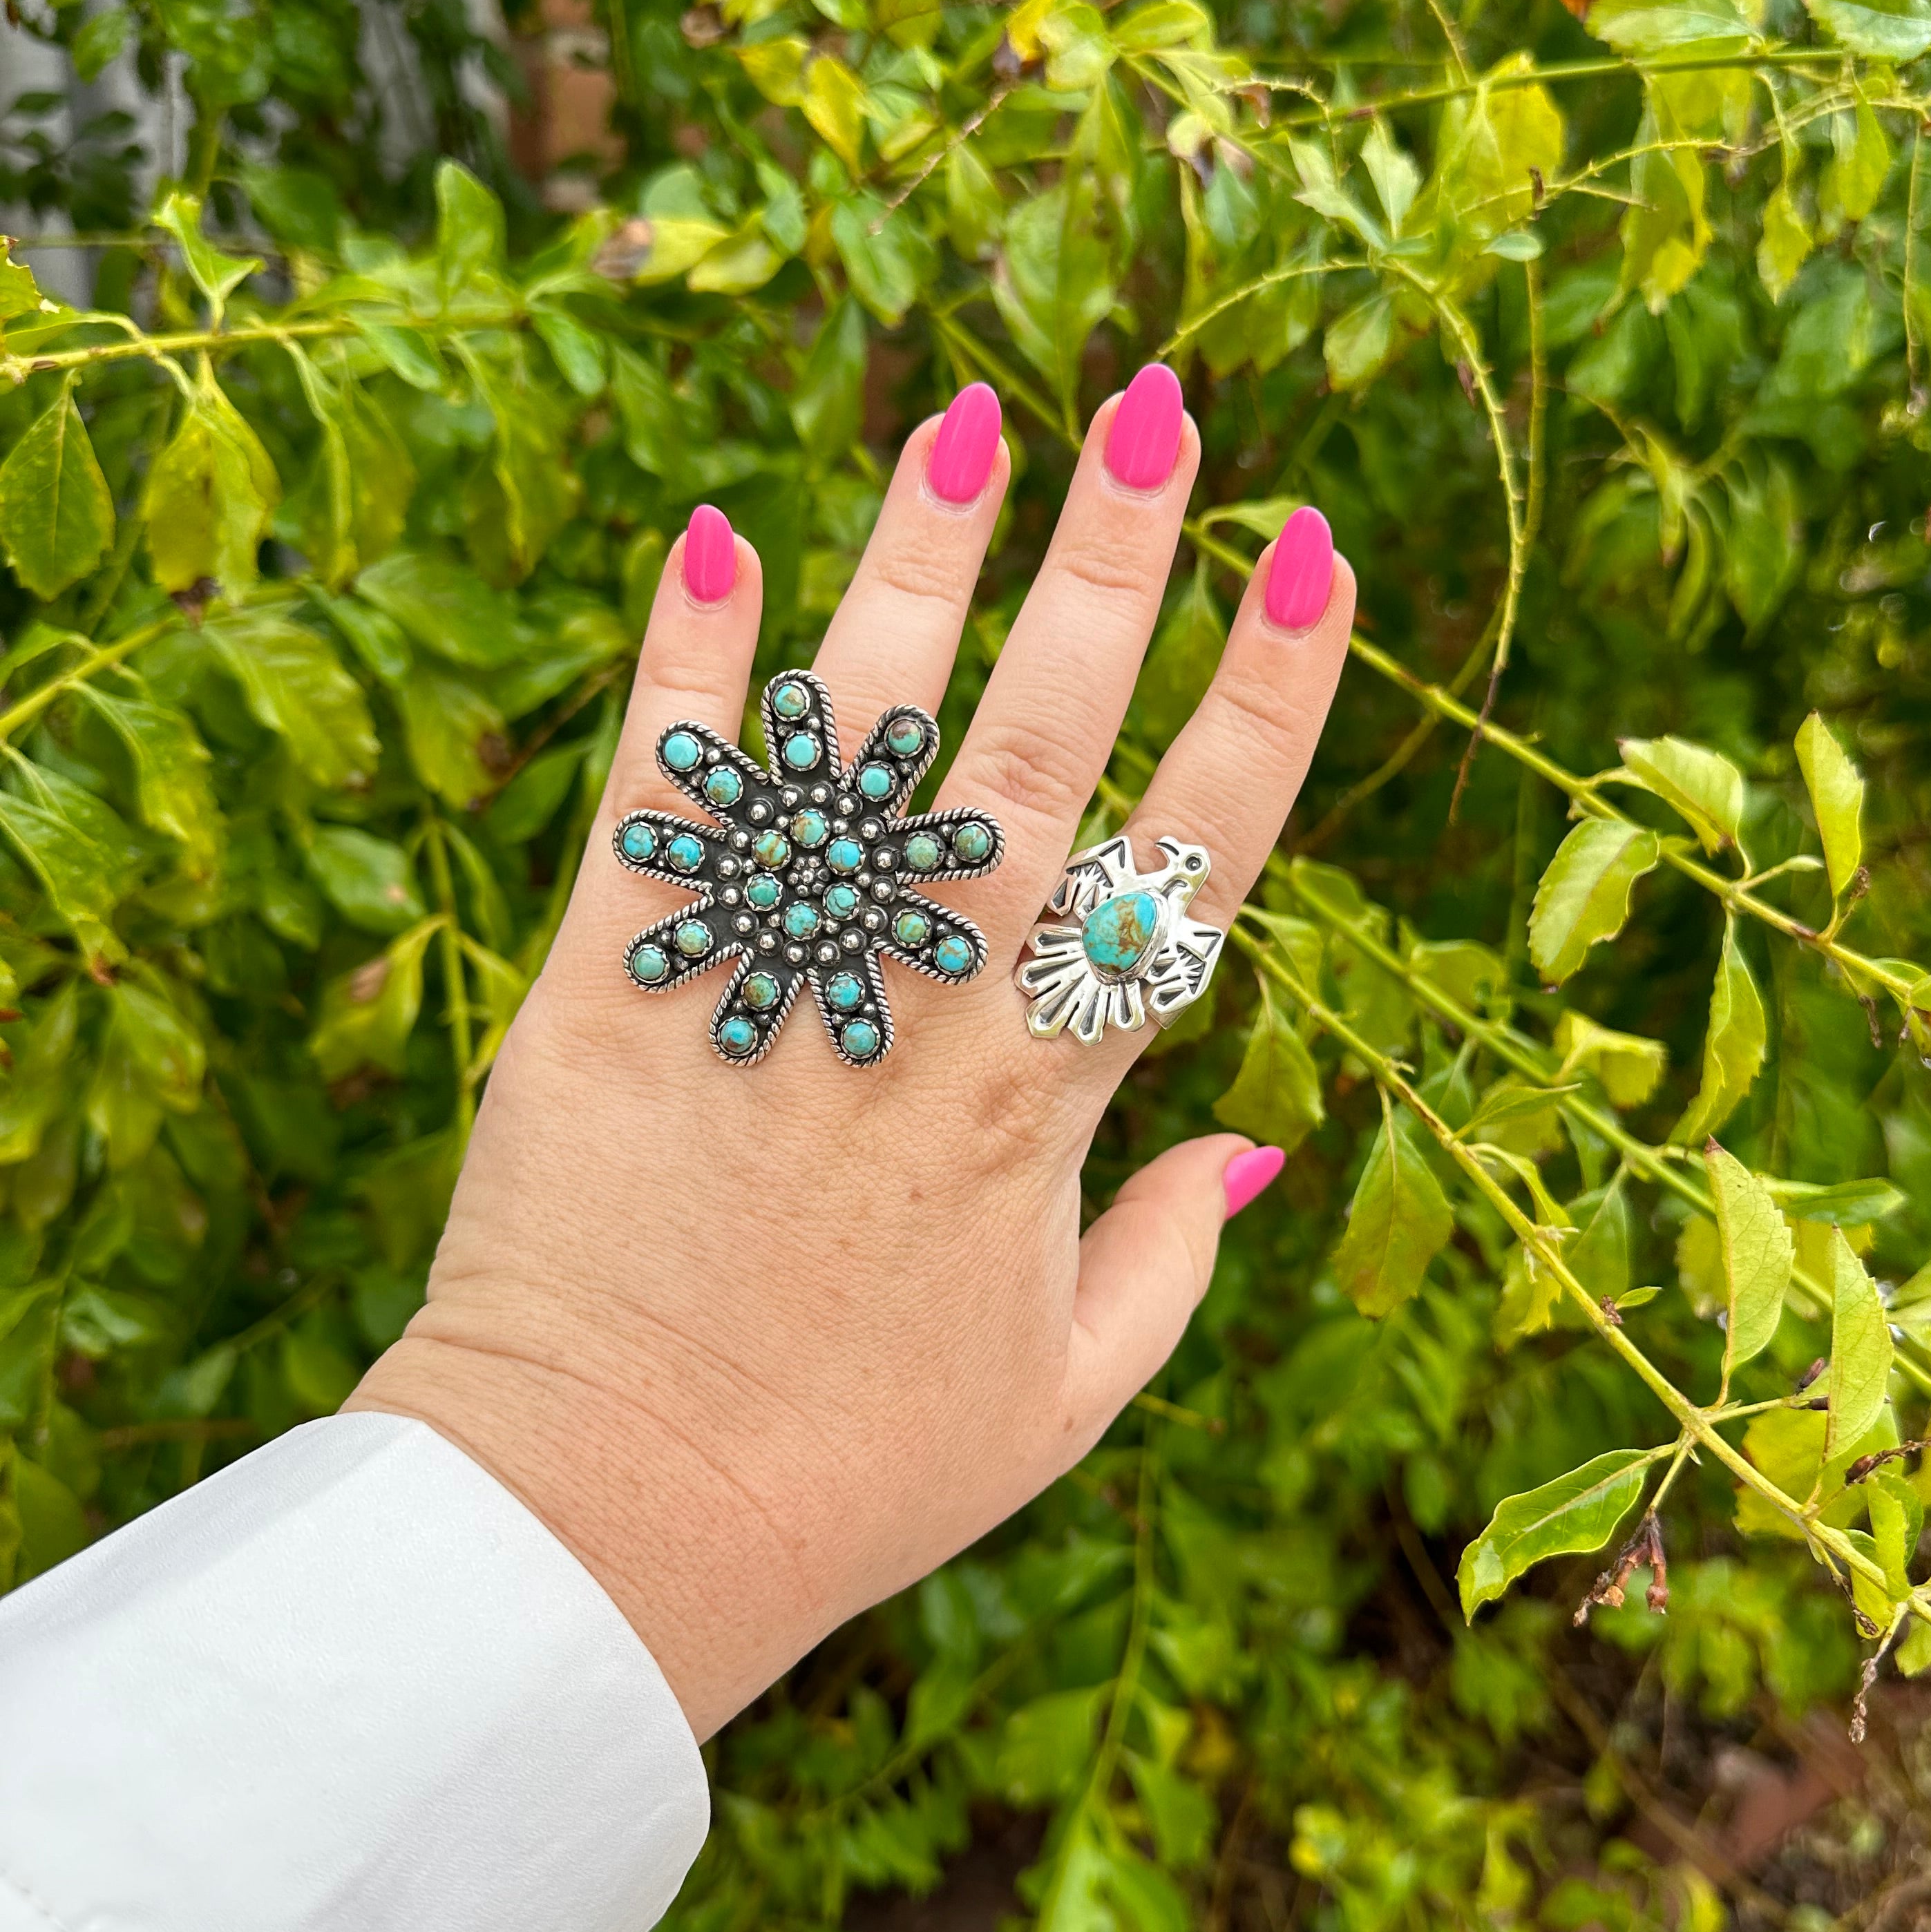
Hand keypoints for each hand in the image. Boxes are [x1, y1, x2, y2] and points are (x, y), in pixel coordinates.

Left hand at [349, 368, 1352, 1732]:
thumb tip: (1264, 1140)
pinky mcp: (611, 981)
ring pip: (863, 736)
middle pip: (1043, 745)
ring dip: (916, 565)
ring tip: (963, 415)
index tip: (1320, 555)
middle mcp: (926, 1008)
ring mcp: (771, 980)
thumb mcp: (1060, 1397)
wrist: (608, 1524)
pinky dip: (690, 673)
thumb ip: (1170, 1253)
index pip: (1193, 856)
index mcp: (1049, 1101)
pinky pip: (666, 799)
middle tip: (1157, 407)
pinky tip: (709, 541)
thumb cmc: (852, 1474)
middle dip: (1113, 565)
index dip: (1268, 698)